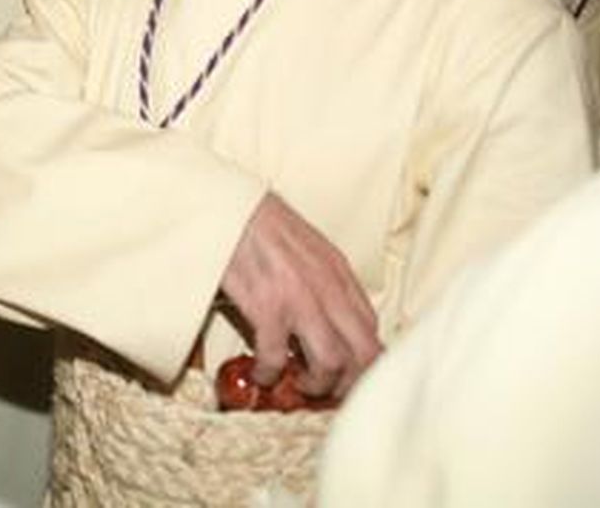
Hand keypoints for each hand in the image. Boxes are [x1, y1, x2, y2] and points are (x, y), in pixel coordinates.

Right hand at [219, 193, 380, 399]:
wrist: (227, 207)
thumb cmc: (261, 226)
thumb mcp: (310, 250)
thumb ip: (327, 284)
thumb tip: (333, 321)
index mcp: (340, 275)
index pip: (372, 332)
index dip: (363, 364)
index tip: (344, 376)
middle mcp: (329, 289)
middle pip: (364, 354)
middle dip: (350, 384)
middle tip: (327, 392)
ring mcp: (300, 299)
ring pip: (332, 363)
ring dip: (316, 384)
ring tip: (296, 383)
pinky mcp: (267, 306)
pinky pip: (276, 357)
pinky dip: (269, 373)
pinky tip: (260, 372)